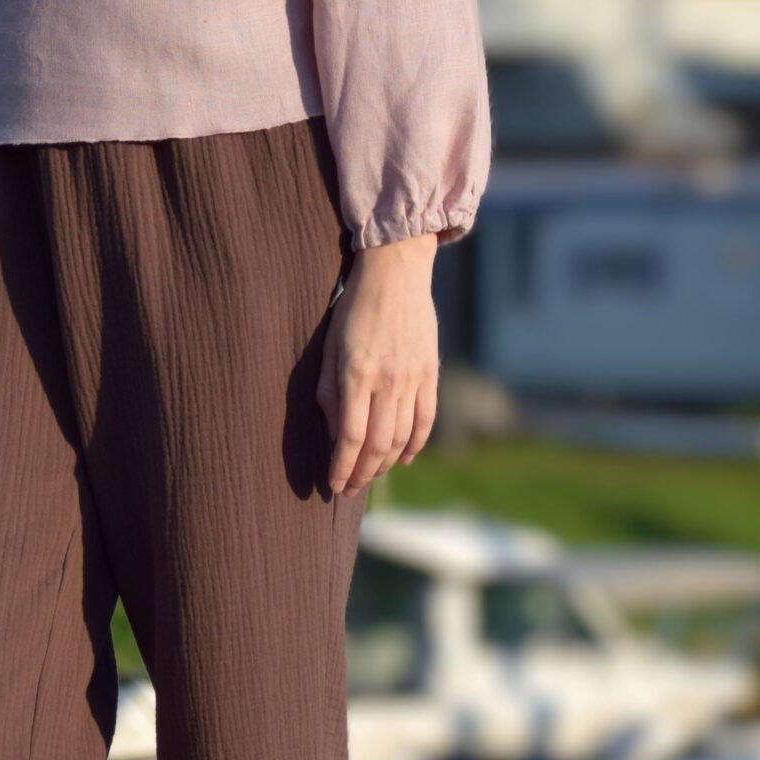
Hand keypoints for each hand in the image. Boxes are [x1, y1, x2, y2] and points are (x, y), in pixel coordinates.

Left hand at [317, 233, 439, 494]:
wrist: (397, 271)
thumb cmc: (354, 307)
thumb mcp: (329, 345)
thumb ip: (329, 390)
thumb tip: (332, 432)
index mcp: (356, 373)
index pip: (349, 436)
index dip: (341, 467)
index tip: (333, 484)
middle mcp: (387, 380)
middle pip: (377, 444)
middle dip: (362, 473)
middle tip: (349, 489)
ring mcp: (413, 377)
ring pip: (402, 437)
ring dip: (385, 464)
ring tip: (370, 475)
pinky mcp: (431, 372)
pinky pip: (426, 420)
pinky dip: (415, 445)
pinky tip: (402, 458)